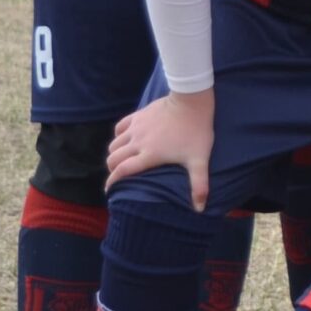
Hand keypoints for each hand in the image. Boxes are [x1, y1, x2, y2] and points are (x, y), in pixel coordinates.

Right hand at [106, 90, 217, 208]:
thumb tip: (200, 209)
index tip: (110, 190)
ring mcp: (136, 127)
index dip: (112, 182)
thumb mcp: (199, 160)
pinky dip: (118, 135)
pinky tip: (125, 139)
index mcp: (148, 155)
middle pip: (113, 158)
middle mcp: (137, 142)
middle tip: (118, 174)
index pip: (122, 172)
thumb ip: (199, 185)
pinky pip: (119, 127)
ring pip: (114, 144)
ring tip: (122, 160)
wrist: (192, 101)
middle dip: (112, 169)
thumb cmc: (196, 132)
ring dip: (114, 153)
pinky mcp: (138, 115)